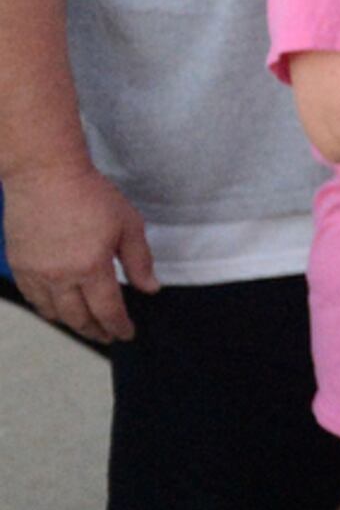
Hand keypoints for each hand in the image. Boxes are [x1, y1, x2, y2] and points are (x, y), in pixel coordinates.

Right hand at [3, 160, 153, 342]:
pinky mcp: (19, 264)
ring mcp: (35, 272)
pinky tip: (58, 309)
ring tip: (87, 326)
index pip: (108, 310)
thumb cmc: (91, 194)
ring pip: (53, 312)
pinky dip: (47, 309)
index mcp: (91, 267)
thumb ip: (140, 261)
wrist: (44, 174)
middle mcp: (60, 276)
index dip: (119, 326)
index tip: (127, 334)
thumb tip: (150, 289)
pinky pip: (32, 297)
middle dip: (97, 330)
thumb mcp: (128, 225)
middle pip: (79, 317)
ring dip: (71, 324)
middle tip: (108, 336)